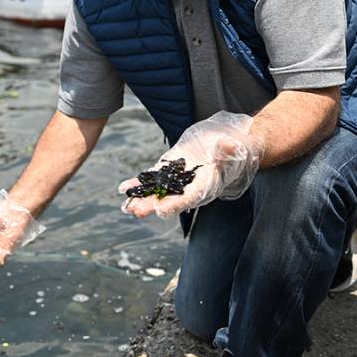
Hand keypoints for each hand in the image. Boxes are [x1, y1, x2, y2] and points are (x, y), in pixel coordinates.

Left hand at [119, 112, 262, 218]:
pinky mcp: (167, 170)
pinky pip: (151, 179)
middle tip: (136, 210)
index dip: (176, 204)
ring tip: (126, 205)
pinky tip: (123, 188)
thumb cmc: (233, 149)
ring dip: (141, 199)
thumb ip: (229, 149)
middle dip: (152, 205)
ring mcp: (176, 180)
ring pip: (157, 192)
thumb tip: (230, 145)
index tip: (162, 210)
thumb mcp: (234, 147)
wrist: (225, 146)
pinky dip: (138, 184)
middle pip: (170, 200)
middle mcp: (189, 188)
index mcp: (206, 185)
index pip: (190, 197)